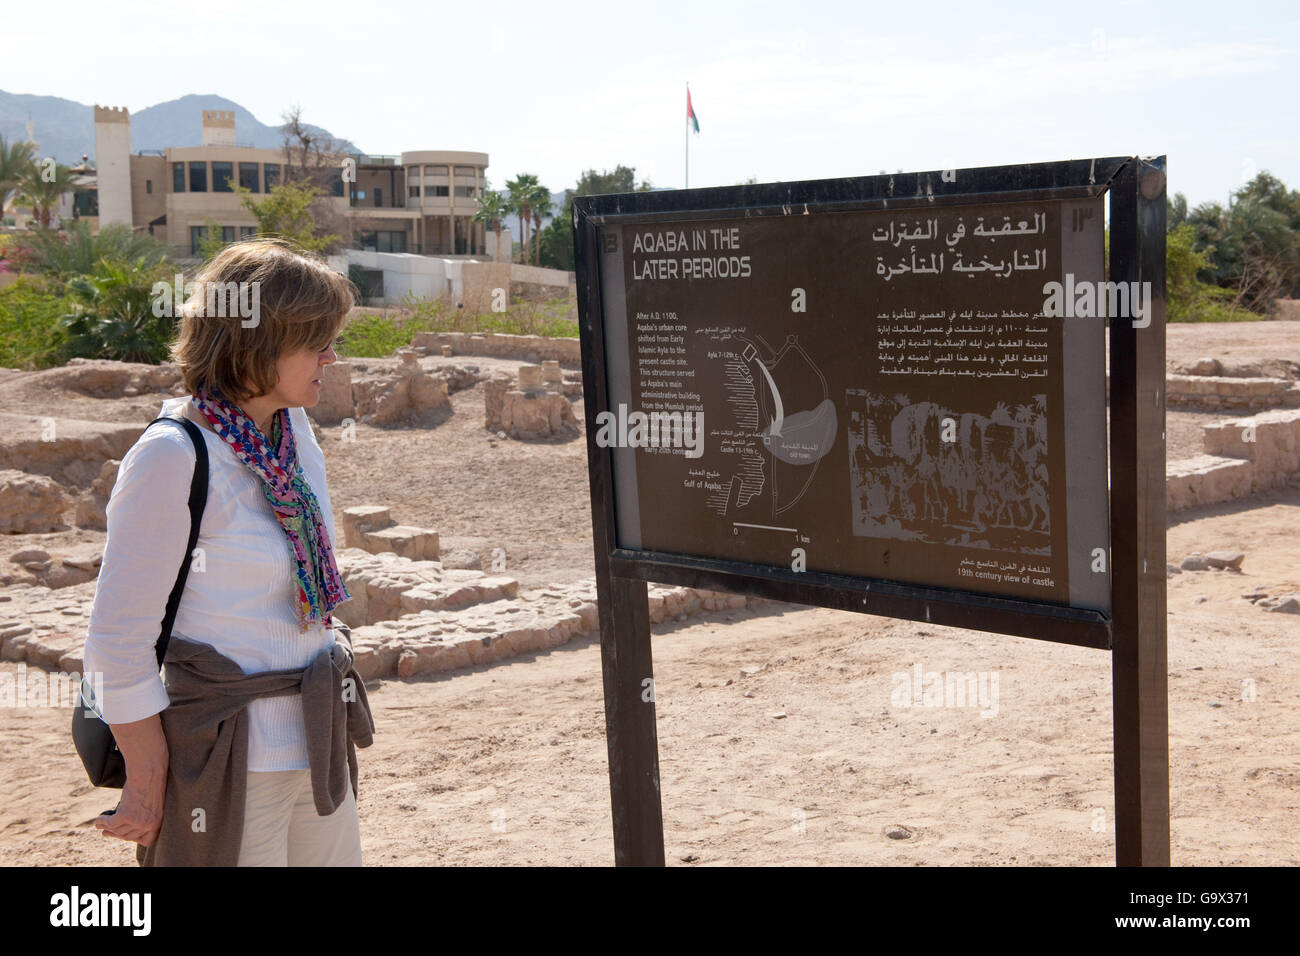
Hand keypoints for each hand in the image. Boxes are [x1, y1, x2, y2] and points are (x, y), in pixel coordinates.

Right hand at [94, 712, 168, 845]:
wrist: (149, 769)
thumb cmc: (151, 783)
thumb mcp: (152, 804)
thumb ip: (144, 816)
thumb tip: (124, 828)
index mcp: (159, 821)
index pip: (147, 841)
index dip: (135, 838)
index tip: (124, 834)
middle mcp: (150, 824)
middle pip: (128, 836)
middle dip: (116, 833)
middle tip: (107, 831)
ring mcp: (138, 821)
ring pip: (118, 830)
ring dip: (108, 828)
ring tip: (102, 824)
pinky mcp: (126, 815)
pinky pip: (110, 823)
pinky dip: (102, 822)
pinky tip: (99, 819)